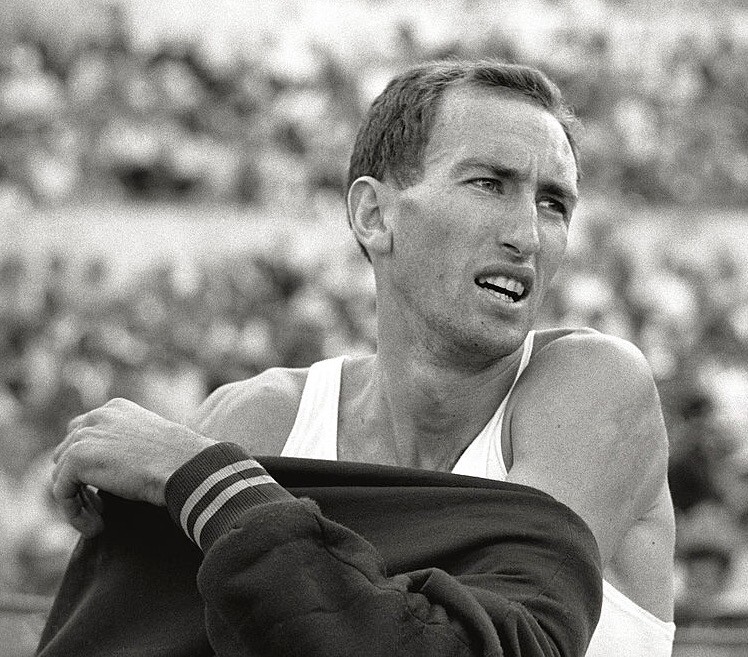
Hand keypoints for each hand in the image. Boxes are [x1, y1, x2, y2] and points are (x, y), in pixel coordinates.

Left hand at [52, 398, 215, 536]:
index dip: (89, 467)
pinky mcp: (77, 457)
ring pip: (62, 475)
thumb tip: (111, 471)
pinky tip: (97, 527)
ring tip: (99, 521)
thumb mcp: (150, 445)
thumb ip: (125, 448)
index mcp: (115, 410)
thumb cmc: (179, 461)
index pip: (84, 435)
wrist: (185, 465)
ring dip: (78, 501)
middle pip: (66, 453)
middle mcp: (97, 416)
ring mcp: (85, 434)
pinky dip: (74, 514)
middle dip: (79, 483)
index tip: (105, 491)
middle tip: (101, 509)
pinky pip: (62, 492)